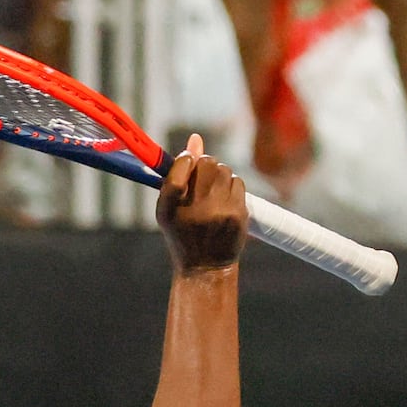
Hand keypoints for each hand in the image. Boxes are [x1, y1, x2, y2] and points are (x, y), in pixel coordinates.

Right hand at [158, 134, 247, 272]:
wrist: (206, 267)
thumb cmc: (182, 233)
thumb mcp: (168, 208)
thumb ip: (176, 174)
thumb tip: (196, 139)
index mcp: (173, 207)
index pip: (182, 168)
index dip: (187, 159)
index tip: (188, 161)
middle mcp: (198, 209)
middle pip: (208, 163)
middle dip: (204, 165)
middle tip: (201, 178)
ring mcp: (222, 212)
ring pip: (225, 170)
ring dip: (218, 175)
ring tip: (212, 192)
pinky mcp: (239, 214)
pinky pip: (238, 182)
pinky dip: (231, 186)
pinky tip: (224, 200)